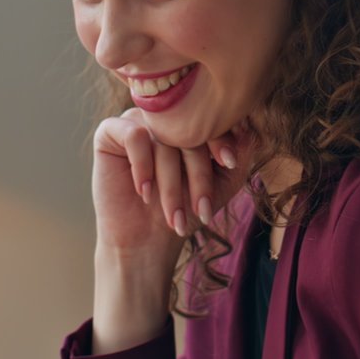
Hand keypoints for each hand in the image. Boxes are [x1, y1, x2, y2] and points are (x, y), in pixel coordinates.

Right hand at [92, 111, 256, 258]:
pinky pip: (133, 135)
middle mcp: (162, 118)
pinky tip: (144, 192)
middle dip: (198, 175)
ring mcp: (135, 122)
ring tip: (173, 215)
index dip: (221, 139)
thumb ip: (240, 155)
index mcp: (189, 123)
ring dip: (171, 183)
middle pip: (187, 132)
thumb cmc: (185, 210)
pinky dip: (142, 166)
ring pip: (162, 139)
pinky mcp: (109, 133)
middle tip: (202, 210)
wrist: (147, 241)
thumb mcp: (222, 183)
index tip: (228, 164)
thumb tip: (250, 128)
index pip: (209, 118)